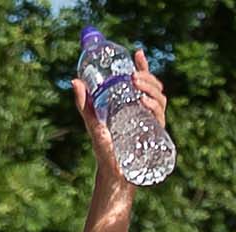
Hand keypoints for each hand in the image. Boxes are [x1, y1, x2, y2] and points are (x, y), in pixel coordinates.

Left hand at [65, 47, 164, 189]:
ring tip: (137, 85)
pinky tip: (144, 102)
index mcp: (133, 105)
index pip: (143, 82)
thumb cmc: (103, 149)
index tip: (137, 53)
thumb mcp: (92, 122)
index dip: (143, 66)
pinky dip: (154, 107)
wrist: (113, 174)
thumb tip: (75, 80)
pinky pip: (160, 117)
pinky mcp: (155, 135)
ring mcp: (152, 123)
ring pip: (160, 99)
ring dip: (151, 89)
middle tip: (133, 75)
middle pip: (155, 88)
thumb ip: (84, 103)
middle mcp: (145, 112)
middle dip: (147, 77)